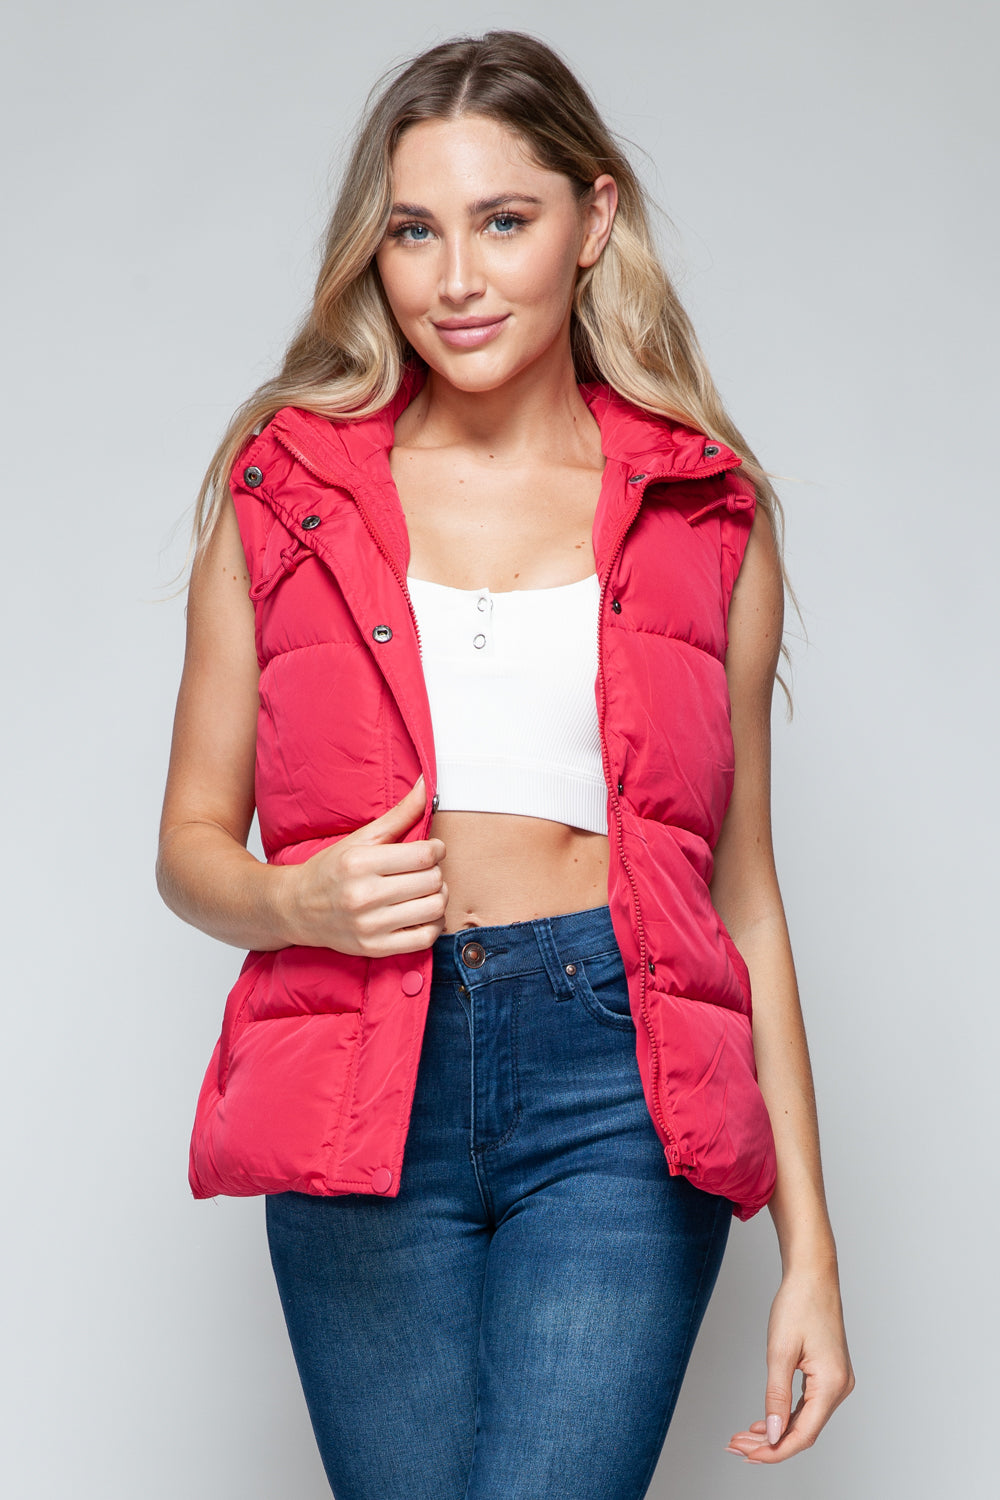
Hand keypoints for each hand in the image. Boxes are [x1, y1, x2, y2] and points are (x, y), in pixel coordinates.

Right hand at [280, 776, 447, 954]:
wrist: (296, 908)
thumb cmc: (330, 870)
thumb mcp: (361, 838)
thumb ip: (399, 814)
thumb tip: (428, 784)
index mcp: (360, 863)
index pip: (424, 855)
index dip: (437, 850)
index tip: (432, 849)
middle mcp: (363, 896)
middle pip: (432, 881)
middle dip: (435, 872)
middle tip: (424, 870)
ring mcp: (369, 925)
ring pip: (434, 908)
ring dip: (438, 897)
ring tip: (425, 890)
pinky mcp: (374, 948)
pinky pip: (425, 938)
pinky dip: (432, 924)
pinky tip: (421, 913)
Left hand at [725, 1261, 854, 1463]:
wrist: (813, 1275)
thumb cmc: (798, 1304)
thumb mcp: (780, 1351)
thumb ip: (776, 1396)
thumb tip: (774, 1434)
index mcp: (831, 1384)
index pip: (803, 1435)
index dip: (775, 1451)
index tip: (748, 1455)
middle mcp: (840, 1387)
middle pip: (804, 1431)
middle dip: (770, 1443)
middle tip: (737, 1445)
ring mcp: (837, 1381)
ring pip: (806, 1420)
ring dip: (777, 1431)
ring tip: (745, 1436)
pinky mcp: (830, 1374)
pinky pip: (808, 1405)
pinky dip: (786, 1415)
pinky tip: (766, 1421)